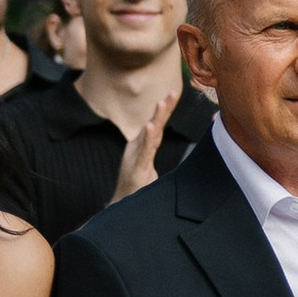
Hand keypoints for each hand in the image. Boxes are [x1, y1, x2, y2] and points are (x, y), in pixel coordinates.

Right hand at [110, 89, 179, 206]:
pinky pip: (144, 151)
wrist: (123, 204)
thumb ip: (154, 155)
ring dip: (156, 118)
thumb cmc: (137, 186)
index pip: (158, 126)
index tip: (174, 93)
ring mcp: (137, 157)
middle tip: (173, 92)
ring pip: (149, 135)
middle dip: (164, 108)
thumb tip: (166, 149)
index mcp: (145, 147)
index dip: (166, 110)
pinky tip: (150, 126)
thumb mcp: (152, 169)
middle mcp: (140, 148)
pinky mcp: (136, 168)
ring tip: (162, 103)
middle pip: (155, 125)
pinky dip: (147, 138)